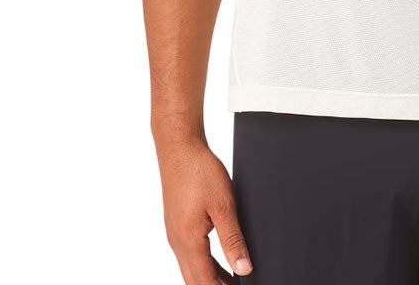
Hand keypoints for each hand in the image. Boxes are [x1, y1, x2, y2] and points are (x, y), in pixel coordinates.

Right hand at [157, 137, 252, 283]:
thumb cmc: (199, 171)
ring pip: (191, 267)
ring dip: (210, 276)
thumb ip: (232, 239)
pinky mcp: (177, 223)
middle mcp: (177, 241)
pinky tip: (219, 257)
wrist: (180, 148)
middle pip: (195, 279)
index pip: (204, 282)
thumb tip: (243, 268)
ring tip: (233, 279)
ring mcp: (175, 233)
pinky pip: (189, 253)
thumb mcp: (223, 206)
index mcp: (188, 241)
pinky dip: (204, 262)